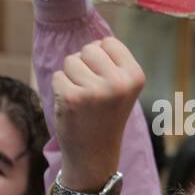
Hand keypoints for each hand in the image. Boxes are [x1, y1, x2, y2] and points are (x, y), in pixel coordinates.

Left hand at [52, 38, 145, 191]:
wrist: (96, 152)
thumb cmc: (106, 115)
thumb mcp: (122, 88)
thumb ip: (112, 63)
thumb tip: (95, 42)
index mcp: (136, 76)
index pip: (109, 42)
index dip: (101, 57)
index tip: (106, 79)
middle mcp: (119, 82)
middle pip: (89, 48)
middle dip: (85, 65)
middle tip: (93, 91)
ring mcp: (96, 90)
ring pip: (71, 61)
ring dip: (71, 77)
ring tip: (83, 98)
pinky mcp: (73, 97)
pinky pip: (57, 76)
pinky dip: (60, 89)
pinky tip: (72, 106)